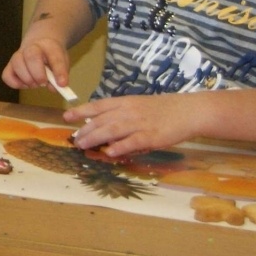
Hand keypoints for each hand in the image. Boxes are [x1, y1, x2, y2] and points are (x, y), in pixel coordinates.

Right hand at [2, 30, 71, 90]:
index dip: (59, 71)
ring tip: (34, 85)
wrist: (39, 45)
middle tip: (43, 84)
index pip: (55, 56)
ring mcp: (18, 55)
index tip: (62, 84)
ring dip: (26, 78)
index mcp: (49, 45)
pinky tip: (25, 85)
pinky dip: (14, 83)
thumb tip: (53, 88)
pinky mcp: (9, 66)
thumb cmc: (52, 57)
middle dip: (38, 74)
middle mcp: (32, 47)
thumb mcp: (62, 63)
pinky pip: (6, 75)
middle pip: (31, 56)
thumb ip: (60, 75)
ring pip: (17, 63)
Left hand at [65, 93, 209, 155]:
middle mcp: (129, 111)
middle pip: (101, 120)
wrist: (188, 111)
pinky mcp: (152, 136)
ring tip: (82, 145)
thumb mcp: (138, 106)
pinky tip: (108, 152)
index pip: (98, 106)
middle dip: (85, 130)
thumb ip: (121, 115)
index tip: (67, 117)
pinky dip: (119, 146)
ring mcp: (140, 123)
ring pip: (112, 130)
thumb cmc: (162, 109)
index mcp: (125, 102)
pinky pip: (132, 141)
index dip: (81, 111)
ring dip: (95, 138)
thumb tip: (103, 128)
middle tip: (74, 139)